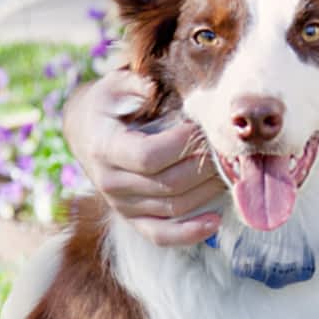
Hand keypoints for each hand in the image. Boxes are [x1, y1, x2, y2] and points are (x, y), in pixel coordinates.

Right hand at [64, 68, 225, 247]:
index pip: (149, 156)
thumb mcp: (115, 85)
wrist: (86, 133)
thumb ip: (134, 83)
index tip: (203, 127)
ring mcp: (121, 205)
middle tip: (231, 150)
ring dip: (207, 192)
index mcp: (106, 149)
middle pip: (168, 184)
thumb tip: (153, 86)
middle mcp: (111, 182)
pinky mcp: (132, 219)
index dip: (181, 145)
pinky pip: (160, 234)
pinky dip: (189, 233)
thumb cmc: (108, 105)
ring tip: (233, 173)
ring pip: (173, 207)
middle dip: (205, 167)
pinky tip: (215, 222)